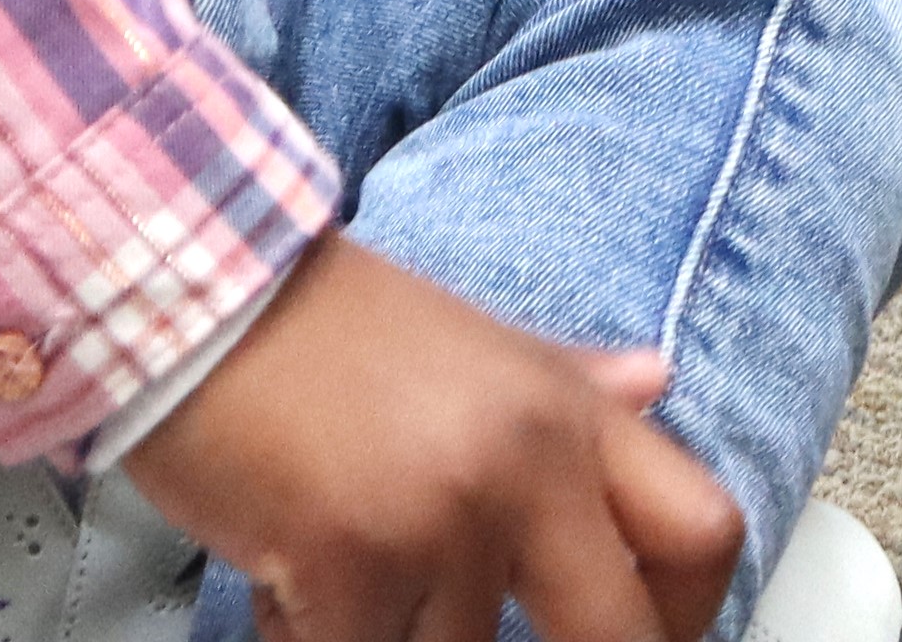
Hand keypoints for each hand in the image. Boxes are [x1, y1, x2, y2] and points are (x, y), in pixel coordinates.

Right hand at [121, 234, 739, 641]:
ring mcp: (441, 519)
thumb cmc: (326, 326)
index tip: (647, 634)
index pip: (703, 532)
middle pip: (618, 638)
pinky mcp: (350, 566)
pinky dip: (314, 636)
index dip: (687, 615)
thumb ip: (573, 381)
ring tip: (344, 564)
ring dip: (392, 635)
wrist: (197, 294)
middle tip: (467, 630)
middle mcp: (524, 465)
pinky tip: (290, 577)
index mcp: (566, 410)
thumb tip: (658, 381)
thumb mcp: (477, 342)